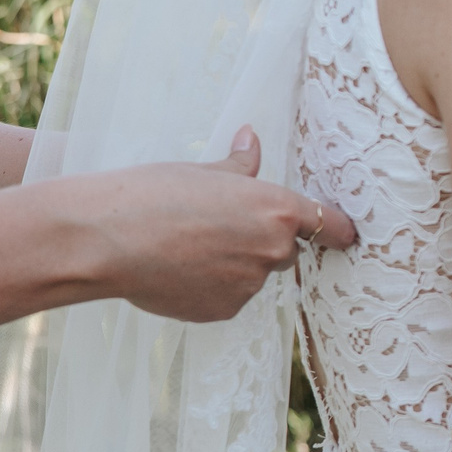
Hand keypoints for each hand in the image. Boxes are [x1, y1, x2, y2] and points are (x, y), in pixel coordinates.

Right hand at [62, 127, 356, 321]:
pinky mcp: (223, 311)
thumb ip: (239, 167)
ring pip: (251, 275)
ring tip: (184, 248)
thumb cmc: (152, 195)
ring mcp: (249, 286)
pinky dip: (210, 288)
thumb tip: (253, 140)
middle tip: (216, 229)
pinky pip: (227, 298)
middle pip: (283, 250)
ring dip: (232, 266)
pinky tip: (176, 271)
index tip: (347, 235)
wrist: (105, 239)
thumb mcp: (203, 171)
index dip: (336, 229)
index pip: (329, 224)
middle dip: (261, 242)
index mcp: (278, 209)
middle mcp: (273, 250)